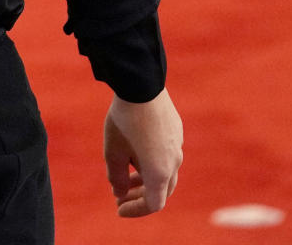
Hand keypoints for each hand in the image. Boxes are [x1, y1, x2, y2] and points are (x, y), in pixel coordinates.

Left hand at [104, 87, 182, 216]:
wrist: (141, 82)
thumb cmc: (125, 118)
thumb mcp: (113, 149)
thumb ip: (116, 176)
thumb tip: (120, 192)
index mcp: (160, 172)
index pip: (153, 204)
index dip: (135, 210)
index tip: (118, 207)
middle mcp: (174, 161)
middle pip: (162, 190)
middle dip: (141, 196)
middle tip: (121, 195)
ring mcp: (178, 144)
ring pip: (165, 171)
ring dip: (146, 177)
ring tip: (126, 173)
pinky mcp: (177, 129)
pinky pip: (167, 153)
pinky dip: (152, 160)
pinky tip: (136, 150)